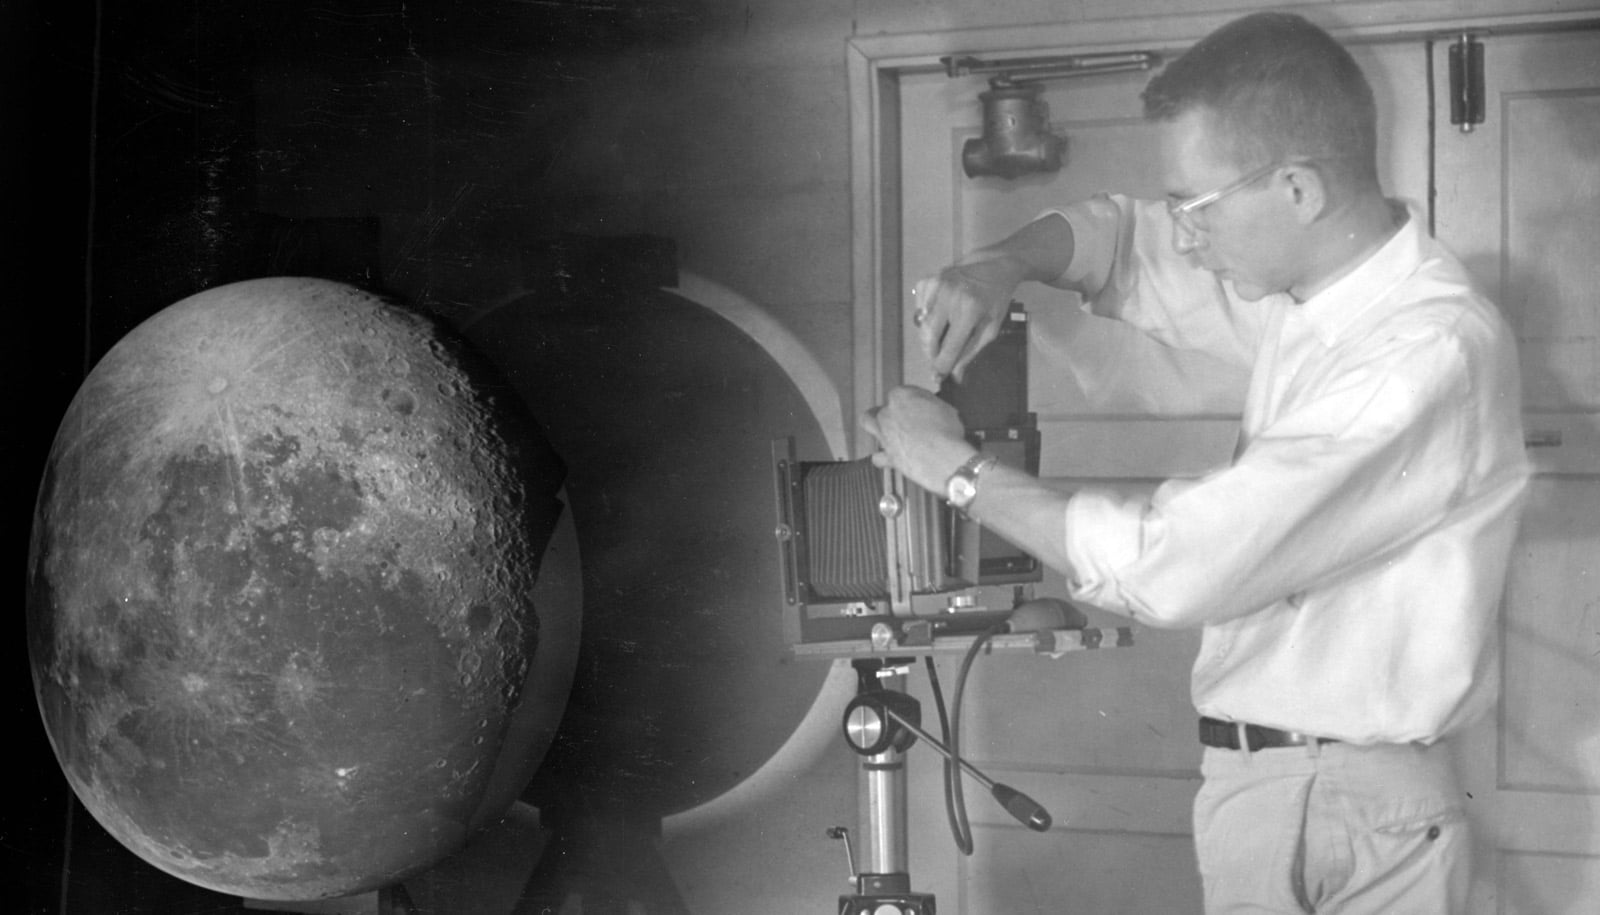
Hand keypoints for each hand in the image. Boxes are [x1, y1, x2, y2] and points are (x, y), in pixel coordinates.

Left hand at [860, 386, 975, 495]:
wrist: (942, 459)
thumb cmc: (947, 432)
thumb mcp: (946, 409)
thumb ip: (932, 406)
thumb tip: (931, 410)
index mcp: (902, 395)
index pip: (902, 392)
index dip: (913, 400)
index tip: (921, 406)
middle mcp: (888, 413)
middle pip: (883, 406)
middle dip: (890, 410)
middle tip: (900, 416)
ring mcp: (884, 434)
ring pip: (867, 422)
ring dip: (874, 424)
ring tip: (885, 429)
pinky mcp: (887, 455)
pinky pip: (877, 456)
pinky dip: (882, 456)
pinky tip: (889, 457)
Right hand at [911, 254, 1022, 381]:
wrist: (993, 267)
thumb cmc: (995, 300)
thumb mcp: (990, 329)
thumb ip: (970, 352)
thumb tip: (954, 377)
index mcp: (970, 309)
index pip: (949, 346)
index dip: (942, 365)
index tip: (939, 377)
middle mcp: (949, 295)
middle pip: (929, 337)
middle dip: (931, 354)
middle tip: (937, 362)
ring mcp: (935, 286)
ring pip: (921, 325)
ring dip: (928, 338)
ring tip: (941, 339)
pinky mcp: (926, 281)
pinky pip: (919, 311)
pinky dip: (926, 320)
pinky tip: (940, 316)